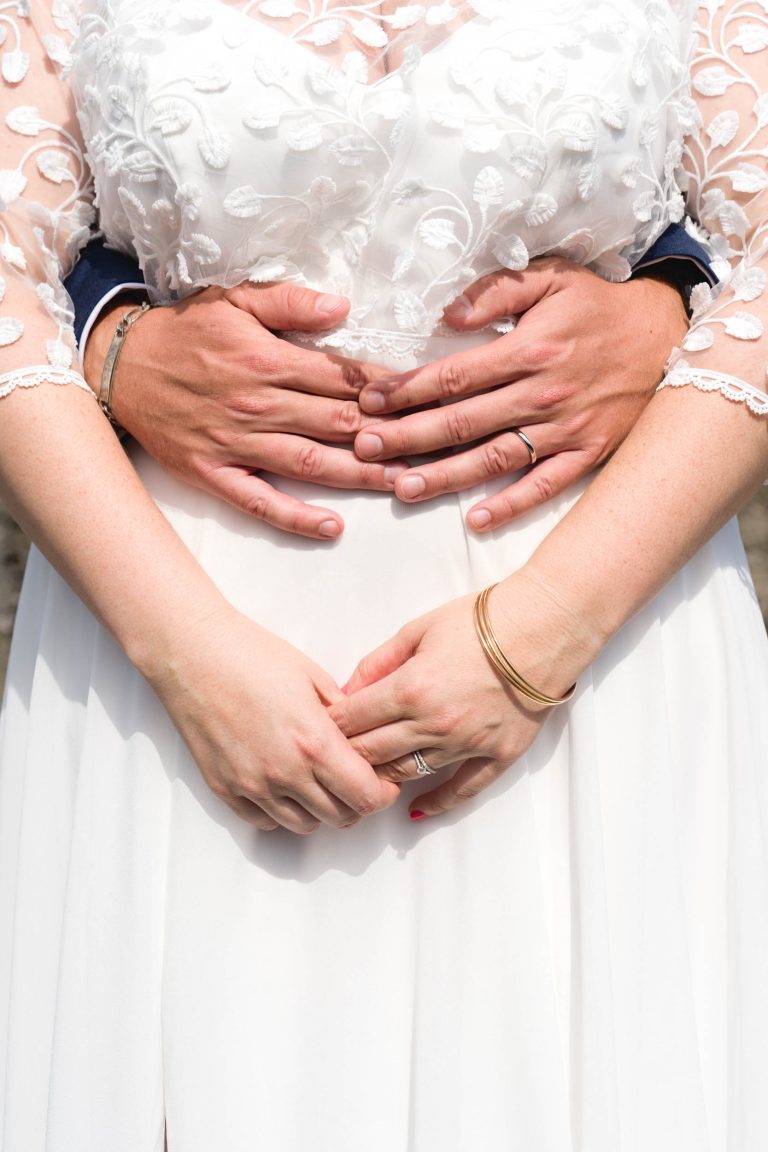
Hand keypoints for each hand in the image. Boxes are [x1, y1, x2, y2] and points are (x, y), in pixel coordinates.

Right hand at [84, 282, 405, 539]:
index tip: (427, 400)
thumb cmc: (184, 331)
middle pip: (339, 423)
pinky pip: (261, 502)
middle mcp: (259, 405)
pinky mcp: (215, 474)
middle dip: (391, 436)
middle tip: (436, 448)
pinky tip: (333, 527)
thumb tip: (343, 306)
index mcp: (270, 360)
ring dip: (361, 476)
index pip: (345, 378)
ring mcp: (238, 444)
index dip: (391, 391)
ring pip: (313, 464)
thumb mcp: (234, 300)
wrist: (119, 366)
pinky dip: (297, 517)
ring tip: (405, 485)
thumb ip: (291, 303)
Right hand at [147, 604, 399, 832]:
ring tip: (319, 780)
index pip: (366, 796)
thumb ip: (345, 716)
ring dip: (320, 810)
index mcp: (313, 742)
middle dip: (357, 803)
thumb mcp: (314, 677)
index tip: (384, 780)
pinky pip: (266, 821)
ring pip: (305, 825)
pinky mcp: (225, 789)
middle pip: (341, 817)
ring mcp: (252, 785)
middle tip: (356, 780)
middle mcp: (284, 772)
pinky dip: (282, 810)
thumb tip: (364, 739)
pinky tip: (284, 783)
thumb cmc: (251, 655)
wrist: (192, 652)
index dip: (383, 792)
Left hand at [330, 576, 587, 818]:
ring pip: (409, 774)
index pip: (353, 721)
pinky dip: (437, 802)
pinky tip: (416, 810)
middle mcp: (435, 723)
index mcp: (411, 688)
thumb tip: (347, 691)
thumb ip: (377, 663)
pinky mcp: (498, 754)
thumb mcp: (418, 630)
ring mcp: (467, 743)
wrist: (544, 625)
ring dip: (383, 777)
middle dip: (346, 756)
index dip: (330, 728)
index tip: (318, 731)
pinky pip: (462, 789)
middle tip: (332, 758)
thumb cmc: (481, 620)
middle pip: (373, 754)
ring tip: (366, 778)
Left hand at [354, 257, 688, 530]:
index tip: (369, 402)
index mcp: (528, 349)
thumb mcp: (552, 277)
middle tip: (365, 448)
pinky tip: (476, 520)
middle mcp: (542, 393)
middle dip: (408, 436)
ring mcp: (565, 429)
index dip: (407, 389)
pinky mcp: (586, 454)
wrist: (668, 337)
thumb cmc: (600, 305)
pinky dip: (511, 504)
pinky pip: (545, 486)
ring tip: (401, 487)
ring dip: (445, 476)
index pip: (454, 376)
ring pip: (494, 458)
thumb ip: (498, 291)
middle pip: (462, 422)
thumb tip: (450, 313)